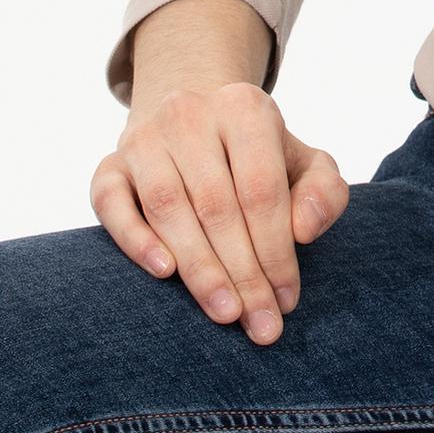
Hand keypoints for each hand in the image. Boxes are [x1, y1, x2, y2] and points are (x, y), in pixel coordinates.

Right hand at [90, 79, 349, 343]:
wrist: (196, 120)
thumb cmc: (258, 156)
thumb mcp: (304, 163)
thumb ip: (323, 191)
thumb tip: (304, 230)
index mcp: (244, 108)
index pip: (261, 189)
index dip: (276, 250)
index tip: (287, 299)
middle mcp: (190, 114)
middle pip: (217, 204)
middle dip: (243, 273)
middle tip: (261, 324)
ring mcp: (144, 137)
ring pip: (167, 206)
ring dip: (198, 268)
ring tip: (226, 313)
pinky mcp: (109, 163)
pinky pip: (110, 201)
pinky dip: (134, 237)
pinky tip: (164, 272)